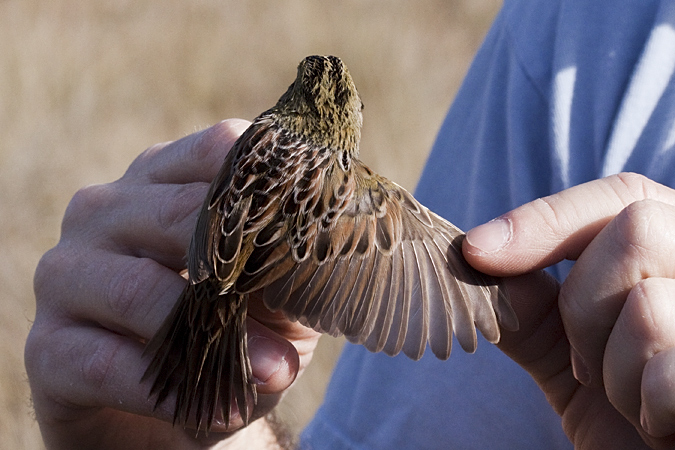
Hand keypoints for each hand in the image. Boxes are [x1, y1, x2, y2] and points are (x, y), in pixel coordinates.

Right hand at [25, 119, 320, 449]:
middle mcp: (106, 211)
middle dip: (244, 275)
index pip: (216, 150)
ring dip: (210, 339)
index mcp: (164, 181)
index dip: (270, 187)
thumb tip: (309, 285)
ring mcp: (67, 272)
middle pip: (179, 216)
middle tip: (297, 326)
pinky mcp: (47, 344)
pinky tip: (210, 411)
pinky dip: (167, 389)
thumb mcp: (273, 301)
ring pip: (140, 288)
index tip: (316, 228)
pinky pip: (104, 361)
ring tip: (270, 375)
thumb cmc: (232, 335)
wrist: (176, 409)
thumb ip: (289, 279)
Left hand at [463, 173, 674, 448]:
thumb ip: (529, 301)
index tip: (476, 250)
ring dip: (613, 369)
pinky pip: (670, 370)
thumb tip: (479, 249)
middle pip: (635, 229)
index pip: (623, 194)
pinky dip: (644, 406)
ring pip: (648, 304)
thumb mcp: (565, 348)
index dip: (544, 218)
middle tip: (588, 363)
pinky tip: (657, 423)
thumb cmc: (617, 410)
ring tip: (631, 398)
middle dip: (584, 305)